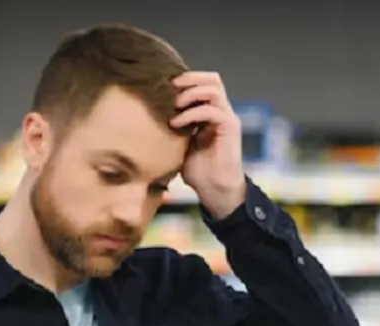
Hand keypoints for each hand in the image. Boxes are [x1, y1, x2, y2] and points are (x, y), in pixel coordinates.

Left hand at [170, 71, 245, 219]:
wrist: (215, 191)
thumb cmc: (198, 172)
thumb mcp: (180, 144)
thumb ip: (174, 127)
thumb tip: (150, 115)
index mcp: (211, 112)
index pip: (203, 83)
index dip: (185, 80)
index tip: (163, 87)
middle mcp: (222, 112)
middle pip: (212, 79)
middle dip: (189, 79)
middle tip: (169, 88)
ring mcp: (227, 118)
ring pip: (213, 89)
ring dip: (190, 94)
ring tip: (174, 105)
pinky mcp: (230, 128)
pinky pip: (211, 111)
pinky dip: (192, 113)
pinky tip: (177, 123)